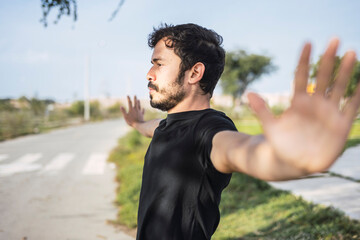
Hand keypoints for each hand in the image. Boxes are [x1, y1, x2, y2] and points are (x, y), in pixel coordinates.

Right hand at [121, 96, 144, 126]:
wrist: (139, 124)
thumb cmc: (131, 121)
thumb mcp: (125, 116)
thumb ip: (123, 111)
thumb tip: (121, 106)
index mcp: (131, 109)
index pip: (129, 103)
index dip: (129, 99)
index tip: (128, 95)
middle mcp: (136, 109)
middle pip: (135, 103)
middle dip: (135, 99)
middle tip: (135, 95)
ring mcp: (139, 112)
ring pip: (139, 106)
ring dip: (138, 103)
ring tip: (138, 100)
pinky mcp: (142, 115)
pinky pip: (142, 111)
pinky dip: (143, 109)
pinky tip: (143, 108)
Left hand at [248, 38, 359, 172]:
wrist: (293, 163)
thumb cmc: (281, 144)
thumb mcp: (270, 127)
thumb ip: (262, 111)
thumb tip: (249, 93)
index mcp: (298, 102)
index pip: (301, 76)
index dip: (304, 60)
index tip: (307, 43)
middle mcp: (315, 104)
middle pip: (322, 77)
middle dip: (328, 59)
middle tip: (334, 39)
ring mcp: (329, 113)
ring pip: (338, 87)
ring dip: (345, 72)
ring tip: (350, 52)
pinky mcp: (341, 125)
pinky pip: (352, 107)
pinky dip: (357, 95)